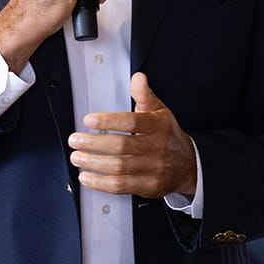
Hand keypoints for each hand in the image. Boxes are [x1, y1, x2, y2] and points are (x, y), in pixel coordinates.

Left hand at [67, 72, 197, 197]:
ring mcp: (153, 169)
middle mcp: (157, 147)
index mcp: (159, 126)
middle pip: (121, 146)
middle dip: (94, 143)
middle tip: (75, 140)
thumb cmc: (167, 135)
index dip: (108, 121)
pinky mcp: (148, 186)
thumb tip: (137, 77)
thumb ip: (144, 95)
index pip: (132, 122)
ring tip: (77, 157)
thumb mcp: (160, 111)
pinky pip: (120, 186)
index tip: (88, 120)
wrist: (187, 165)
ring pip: (118, 167)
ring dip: (93, 163)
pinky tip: (87, 176)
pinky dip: (100, 182)